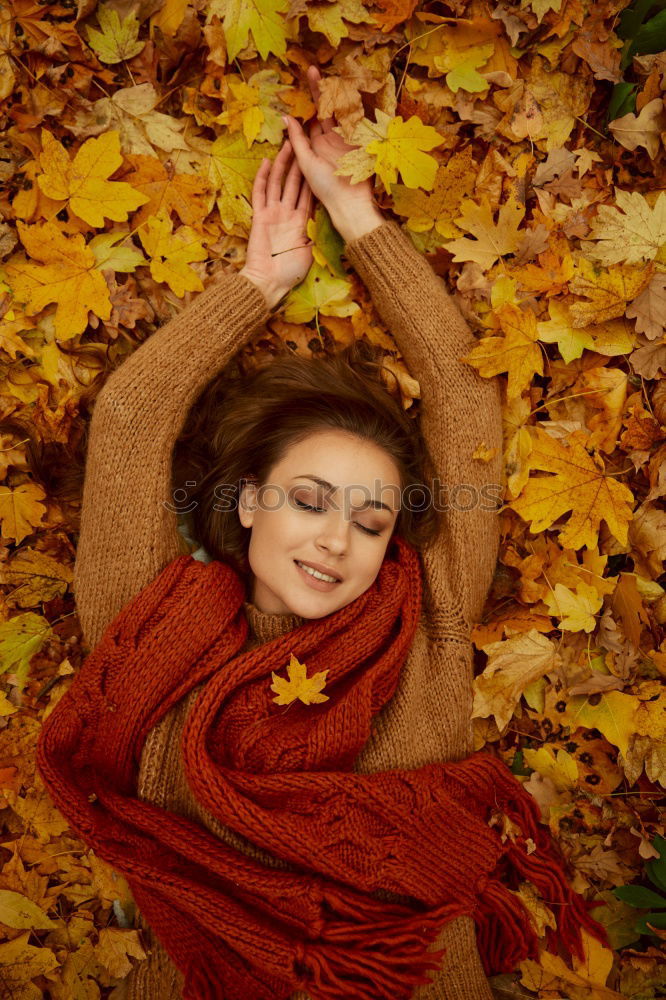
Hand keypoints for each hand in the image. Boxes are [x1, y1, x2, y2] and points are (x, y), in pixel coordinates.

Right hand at [240, 138, 313, 308]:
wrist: (270, 282)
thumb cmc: (290, 272)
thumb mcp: (310, 250)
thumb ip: (316, 233)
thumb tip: (330, 221)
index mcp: (300, 221)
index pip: (307, 193)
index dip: (312, 176)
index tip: (319, 159)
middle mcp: (286, 213)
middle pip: (293, 183)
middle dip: (298, 163)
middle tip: (303, 143)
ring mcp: (272, 213)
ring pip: (278, 183)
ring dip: (283, 164)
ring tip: (287, 145)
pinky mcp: (260, 216)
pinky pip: (260, 193)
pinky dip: (263, 178)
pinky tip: (267, 162)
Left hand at [282, 66, 378, 225]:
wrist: (349, 203)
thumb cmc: (324, 188)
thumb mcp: (306, 162)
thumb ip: (297, 140)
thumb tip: (285, 117)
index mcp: (316, 144)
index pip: (312, 115)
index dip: (309, 97)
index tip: (305, 78)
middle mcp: (331, 139)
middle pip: (326, 109)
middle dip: (321, 90)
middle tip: (313, 69)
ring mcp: (347, 139)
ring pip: (342, 112)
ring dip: (337, 94)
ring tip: (329, 74)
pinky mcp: (362, 142)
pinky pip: (357, 121)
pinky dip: (354, 106)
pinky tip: (349, 90)